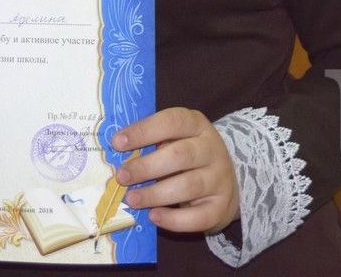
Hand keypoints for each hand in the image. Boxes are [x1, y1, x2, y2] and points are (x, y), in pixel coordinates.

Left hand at [114, 107, 238, 233]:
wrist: (224, 184)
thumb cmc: (188, 158)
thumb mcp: (176, 140)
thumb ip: (153, 143)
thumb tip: (117, 154)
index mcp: (197, 125)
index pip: (172, 121)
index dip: (144, 131)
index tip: (117, 142)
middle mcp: (213, 149)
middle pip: (180, 156)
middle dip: (146, 166)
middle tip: (121, 176)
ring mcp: (220, 179)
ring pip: (188, 186)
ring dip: (155, 194)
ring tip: (131, 199)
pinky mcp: (220, 207)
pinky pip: (198, 216)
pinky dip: (173, 219)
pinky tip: (153, 216)